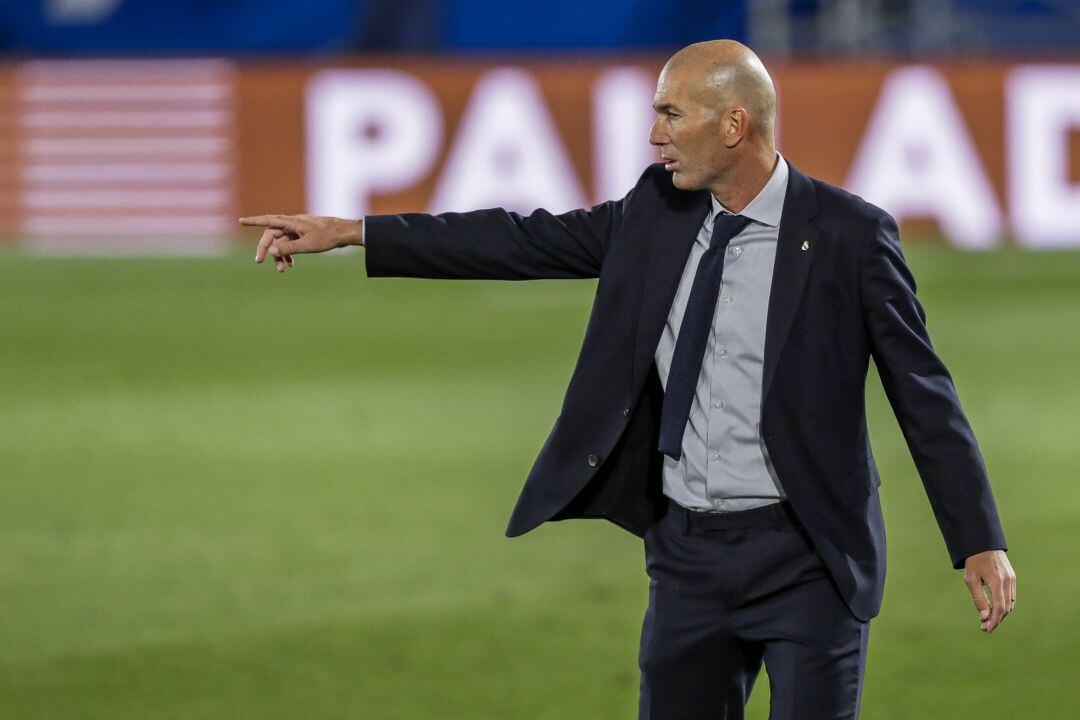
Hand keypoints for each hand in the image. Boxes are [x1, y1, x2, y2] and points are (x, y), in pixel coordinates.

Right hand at [240, 214, 362, 272]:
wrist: (344, 233)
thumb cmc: (327, 237)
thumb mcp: (307, 245)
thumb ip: (288, 248)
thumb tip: (270, 251)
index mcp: (292, 222)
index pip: (268, 220)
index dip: (254, 221)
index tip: (240, 221)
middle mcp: (292, 223)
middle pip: (272, 234)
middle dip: (266, 248)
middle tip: (259, 262)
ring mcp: (298, 229)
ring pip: (282, 241)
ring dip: (279, 254)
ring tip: (282, 269)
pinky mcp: (303, 234)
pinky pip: (290, 243)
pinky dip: (289, 253)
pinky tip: (291, 264)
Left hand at [963, 549, 1014, 632]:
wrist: (983, 543)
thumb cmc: (974, 561)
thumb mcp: (971, 579)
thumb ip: (979, 599)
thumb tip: (984, 618)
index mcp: (998, 581)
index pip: (999, 607)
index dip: (994, 620)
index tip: (986, 629)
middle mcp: (1008, 581)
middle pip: (1006, 608)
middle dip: (997, 619)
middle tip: (985, 627)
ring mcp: (1012, 579)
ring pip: (1010, 603)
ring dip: (1001, 613)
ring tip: (988, 620)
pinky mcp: (1012, 577)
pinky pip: (1011, 596)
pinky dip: (1004, 605)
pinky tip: (994, 609)